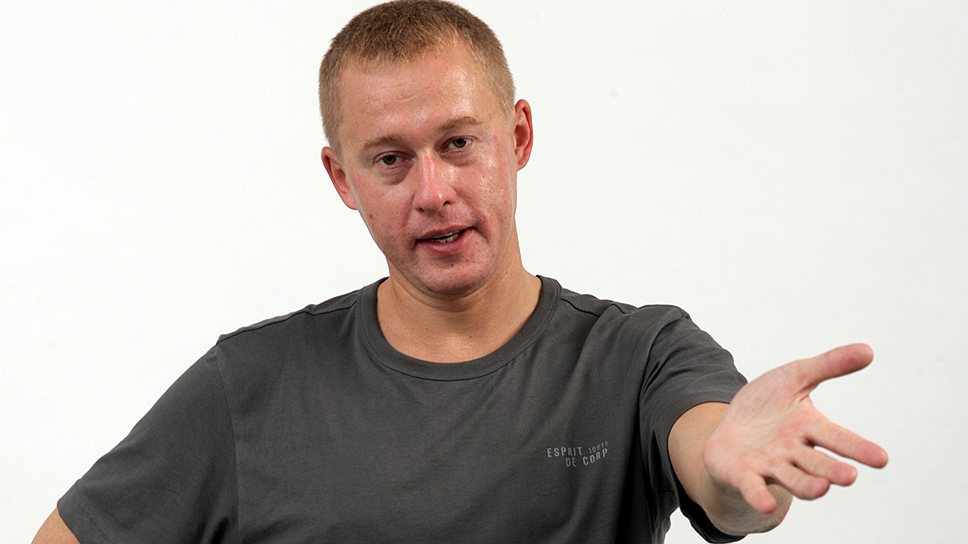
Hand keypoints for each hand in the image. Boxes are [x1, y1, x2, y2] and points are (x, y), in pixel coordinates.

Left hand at [703, 343, 888, 513]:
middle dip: (832, 470)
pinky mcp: (744, 474)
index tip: (881, 458)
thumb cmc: (768, 404)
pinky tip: (767, 503)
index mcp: (810, 428)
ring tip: (821, 488)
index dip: (858, 448)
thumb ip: (828, 365)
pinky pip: (753, 487)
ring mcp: (770, 465)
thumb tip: (868, 350)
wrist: (728, 425)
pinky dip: (759, 495)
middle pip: (817, 463)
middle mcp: (794, 451)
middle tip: (849, 476)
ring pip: (792, 479)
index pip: (838, 438)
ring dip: (806, 485)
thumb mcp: (794, 377)